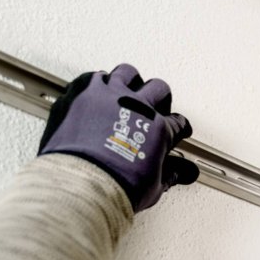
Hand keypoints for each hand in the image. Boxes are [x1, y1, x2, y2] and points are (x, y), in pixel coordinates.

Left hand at [38, 63, 199, 211]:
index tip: (177, 129)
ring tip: (125, 91)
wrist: (81, 184)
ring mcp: (108, 96)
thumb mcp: (153, 186)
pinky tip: (95, 94)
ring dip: (129, 81)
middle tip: (156, 106)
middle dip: (160, 97)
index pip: (177, 122)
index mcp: (158, 127)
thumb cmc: (115, 187)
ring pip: (126, 72)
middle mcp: (136, 105)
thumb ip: (168, 175)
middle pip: (158, 88)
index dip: (179, 126)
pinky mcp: (81, 94)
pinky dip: (96, 86)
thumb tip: (177, 174)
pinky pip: (92, 78)